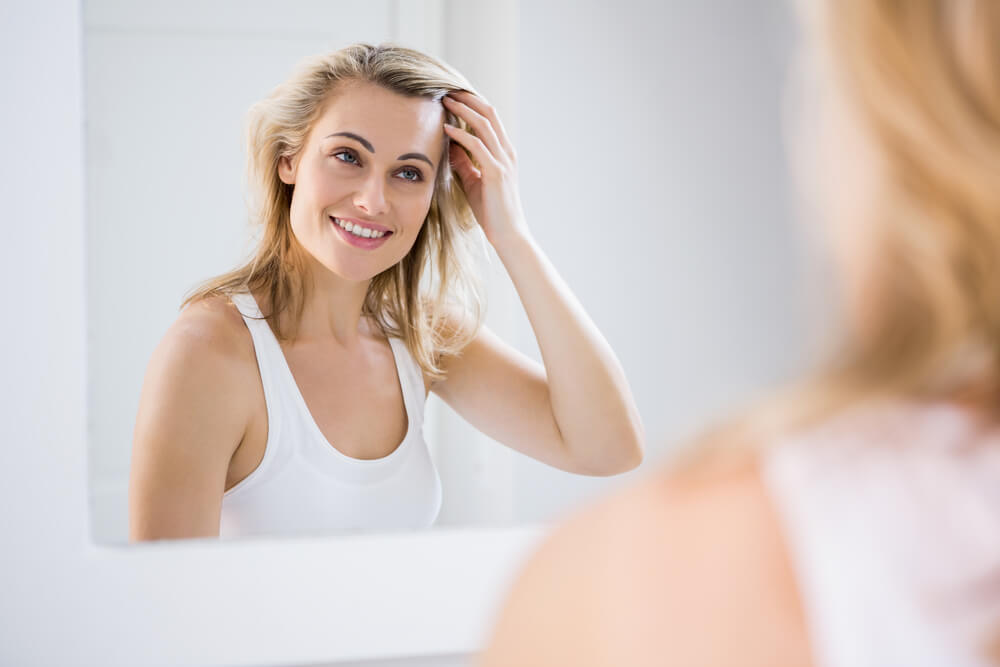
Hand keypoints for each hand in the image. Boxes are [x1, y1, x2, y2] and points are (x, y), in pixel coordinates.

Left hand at [442, 91, 529, 249]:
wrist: (508, 234)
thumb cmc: (491, 211)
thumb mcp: (473, 182)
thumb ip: (464, 162)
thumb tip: (449, 144)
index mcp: (504, 152)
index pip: (490, 118)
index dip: (472, 103)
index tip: (452, 94)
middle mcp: (507, 152)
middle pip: (489, 113)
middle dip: (468, 98)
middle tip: (447, 89)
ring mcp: (503, 161)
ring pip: (484, 124)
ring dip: (463, 110)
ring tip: (445, 101)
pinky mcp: (496, 173)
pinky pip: (477, 146)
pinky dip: (460, 135)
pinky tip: (446, 129)